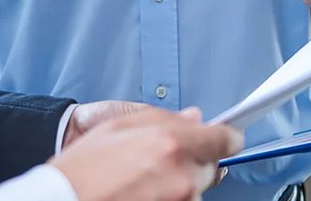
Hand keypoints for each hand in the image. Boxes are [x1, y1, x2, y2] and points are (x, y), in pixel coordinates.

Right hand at [50, 106, 241, 200]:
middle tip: (162, 162)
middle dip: (194, 161)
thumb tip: (193, 119)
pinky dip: (172, 199)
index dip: (227, 137)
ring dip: (182, 185)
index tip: (229, 138)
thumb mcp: (119, 127)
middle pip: (212, 167)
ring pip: (197, 191)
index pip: (223, 139)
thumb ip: (163, 118)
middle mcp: (182, 177)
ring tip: (145, 182)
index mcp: (170, 143)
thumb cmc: (82, 169)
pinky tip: (145, 194)